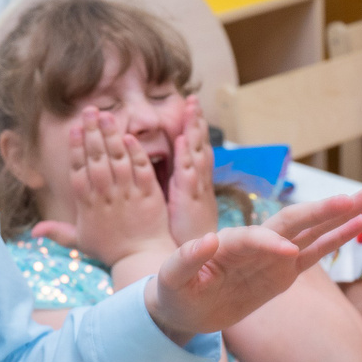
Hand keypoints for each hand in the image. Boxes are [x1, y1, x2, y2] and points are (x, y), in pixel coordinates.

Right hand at [31, 108, 176, 267]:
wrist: (141, 260)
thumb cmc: (111, 250)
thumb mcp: (81, 242)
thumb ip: (58, 233)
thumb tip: (33, 231)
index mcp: (88, 206)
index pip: (79, 172)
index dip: (76, 149)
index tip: (73, 129)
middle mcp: (106, 197)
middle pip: (97, 160)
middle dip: (92, 134)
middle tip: (90, 110)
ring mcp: (128, 195)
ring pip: (118, 160)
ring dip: (111, 137)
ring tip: (107, 116)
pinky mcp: (149, 195)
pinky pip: (141, 170)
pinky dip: (136, 154)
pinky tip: (129, 138)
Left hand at [145, 189, 361, 343]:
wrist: (183, 310)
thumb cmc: (173, 292)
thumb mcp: (171, 280)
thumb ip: (186, 259)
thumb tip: (207, 240)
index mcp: (228, 243)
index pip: (255, 238)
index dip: (270, 244)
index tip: (287, 255)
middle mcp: (256, 244)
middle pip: (295, 221)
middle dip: (326, 209)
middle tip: (359, 195)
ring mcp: (272, 257)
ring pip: (311, 231)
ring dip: (340, 215)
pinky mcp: (283, 273)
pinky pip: (314, 254)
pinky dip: (335, 239)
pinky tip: (359, 225)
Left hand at [165, 96, 219, 244]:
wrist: (193, 263)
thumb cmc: (182, 237)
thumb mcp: (177, 209)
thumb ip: (172, 188)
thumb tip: (164, 172)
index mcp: (193, 183)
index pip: (193, 149)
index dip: (191, 128)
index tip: (188, 106)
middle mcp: (197, 182)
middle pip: (197, 145)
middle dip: (196, 121)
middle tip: (192, 98)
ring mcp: (195, 189)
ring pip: (196, 153)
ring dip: (193, 130)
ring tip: (191, 107)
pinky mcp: (189, 201)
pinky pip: (187, 174)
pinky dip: (185, 155)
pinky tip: (181, 139)